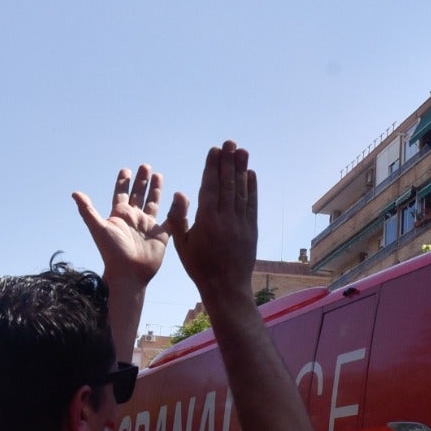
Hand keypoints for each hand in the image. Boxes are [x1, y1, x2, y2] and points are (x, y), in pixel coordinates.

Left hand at [72, 164, 170, 287]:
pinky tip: (179, 198)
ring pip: (153, 203)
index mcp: (120, 215)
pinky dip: (175, 209)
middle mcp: (133, 218)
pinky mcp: (161, 235)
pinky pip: (170, 219)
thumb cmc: (112, 252)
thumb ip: (88, 210)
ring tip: (158, 175)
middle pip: (138, 195)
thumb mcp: (98, 228)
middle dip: (141, 181)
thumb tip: (74, 193)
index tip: (125, 170)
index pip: (121, 193)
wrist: (130, 273)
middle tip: (145, 166)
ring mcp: (147, 226)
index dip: (123, 182)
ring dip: (155, 190)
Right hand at [168, 141, 255, 299]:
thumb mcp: (181, 244)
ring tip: (242, 151)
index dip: (212, 167)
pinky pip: (252, 205)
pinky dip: (252, 188)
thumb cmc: (199, 266)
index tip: (214, 151)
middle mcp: (226, 219)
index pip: (210, 187)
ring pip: (241, 191)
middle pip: (227, 184)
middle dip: (228, 162)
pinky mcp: (252, 230)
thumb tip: (179, 193)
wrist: (226, 287)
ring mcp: (241, 224)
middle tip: (230, 143)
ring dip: (241, 170)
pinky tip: (251, 174)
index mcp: (207, 221)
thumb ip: (179, 218)